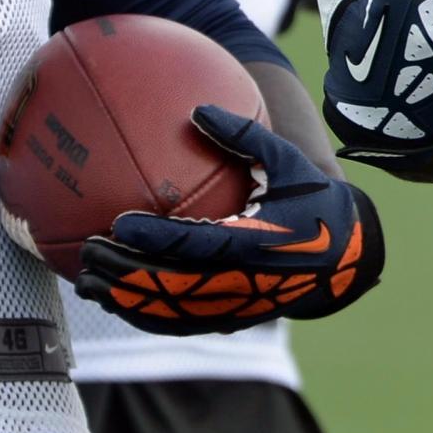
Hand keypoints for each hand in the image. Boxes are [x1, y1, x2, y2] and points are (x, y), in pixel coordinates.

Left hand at [76, 105, 382, 332]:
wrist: (346, 260)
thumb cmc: (314, 202)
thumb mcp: (288, 163)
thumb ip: (243, 136)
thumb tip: (198, 109)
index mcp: (254, 242)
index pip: (196, 242)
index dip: (156, 237)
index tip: (119, 224)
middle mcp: (241, 280)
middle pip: (172, 284)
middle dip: (126, 272)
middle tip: (88, 252)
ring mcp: (234, 305)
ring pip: (170, 311)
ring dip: (126, 300)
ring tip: (86, 284)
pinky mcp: (230, 320)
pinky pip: (179, 324)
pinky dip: (144, 316)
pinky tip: (115, 303)